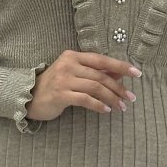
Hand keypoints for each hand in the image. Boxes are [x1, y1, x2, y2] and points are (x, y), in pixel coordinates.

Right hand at [26, 50, 140, 120]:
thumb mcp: (74, 75)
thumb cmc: (54, 86)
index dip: (121, 66)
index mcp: (73, 56)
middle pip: (100, 75)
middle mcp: (68, 65)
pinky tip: (106, 111)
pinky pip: (85, 99)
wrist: (28, 97)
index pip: (102, 59)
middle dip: (119, 88)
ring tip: (121, 107)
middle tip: (130, 98)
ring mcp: (63, 79)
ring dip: (112, 98)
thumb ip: (94, 73)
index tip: (137, 73)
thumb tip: (119, 75)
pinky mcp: (60, 94)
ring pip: (95, 87)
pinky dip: (98, 105)